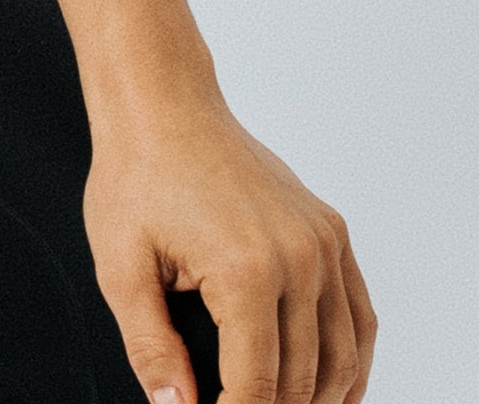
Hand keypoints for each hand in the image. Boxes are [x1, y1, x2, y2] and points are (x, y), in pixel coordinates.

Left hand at [83, 98, 375, 403]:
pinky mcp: (331, 230)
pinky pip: (358, 314)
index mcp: (245, 269)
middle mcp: (298, 257)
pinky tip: (331, 385)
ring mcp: (322, 242)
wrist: (162, 104)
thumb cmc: (137, 173)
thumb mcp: (120, 265)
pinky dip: (351, 359)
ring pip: (343, 355)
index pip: (256, 384)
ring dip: (319, 397)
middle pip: (301, 377)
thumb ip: (150, 347)